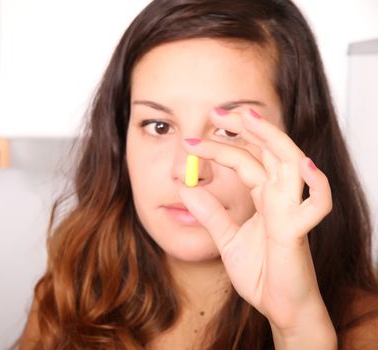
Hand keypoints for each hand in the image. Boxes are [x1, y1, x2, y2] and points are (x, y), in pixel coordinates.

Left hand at [179, 108, 335, 345]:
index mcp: (265, 198)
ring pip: (291, 166)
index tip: (191, 141)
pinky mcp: (297, 233)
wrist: (278, 308)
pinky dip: (315, 185)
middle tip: (219, 113)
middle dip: (248, 129)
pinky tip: (304, 165)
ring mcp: (291, 212)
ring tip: (250, 118)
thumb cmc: (261, 274)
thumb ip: (210, 214)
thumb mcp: (226, 240)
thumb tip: (187, 189)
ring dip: (272, 140)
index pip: (245, 161)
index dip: (219, 148)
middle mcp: (280, 199)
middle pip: (269, 152)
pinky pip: (315, 206)